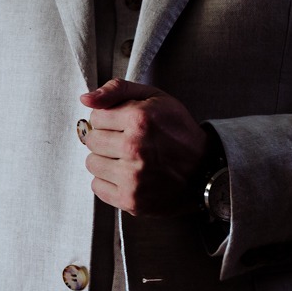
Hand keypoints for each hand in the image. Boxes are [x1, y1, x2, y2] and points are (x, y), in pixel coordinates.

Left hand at [79, 78, 210, 215]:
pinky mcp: (131, 200)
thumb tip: (85, 99)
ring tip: (128, 159)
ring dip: (106, 160)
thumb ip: (117, 90)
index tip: (125, 124)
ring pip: (92, 164)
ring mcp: (133, 177)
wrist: (206, 170)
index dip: (110, 119)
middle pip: (92, 141)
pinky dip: (109, 181)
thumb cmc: (178, 131)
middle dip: (106, 138)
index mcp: (140, 119)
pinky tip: (127, 175)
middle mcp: (135, 149)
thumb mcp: (154, 98)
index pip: (95, 117)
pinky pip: (97, 187)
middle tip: (127, 142)